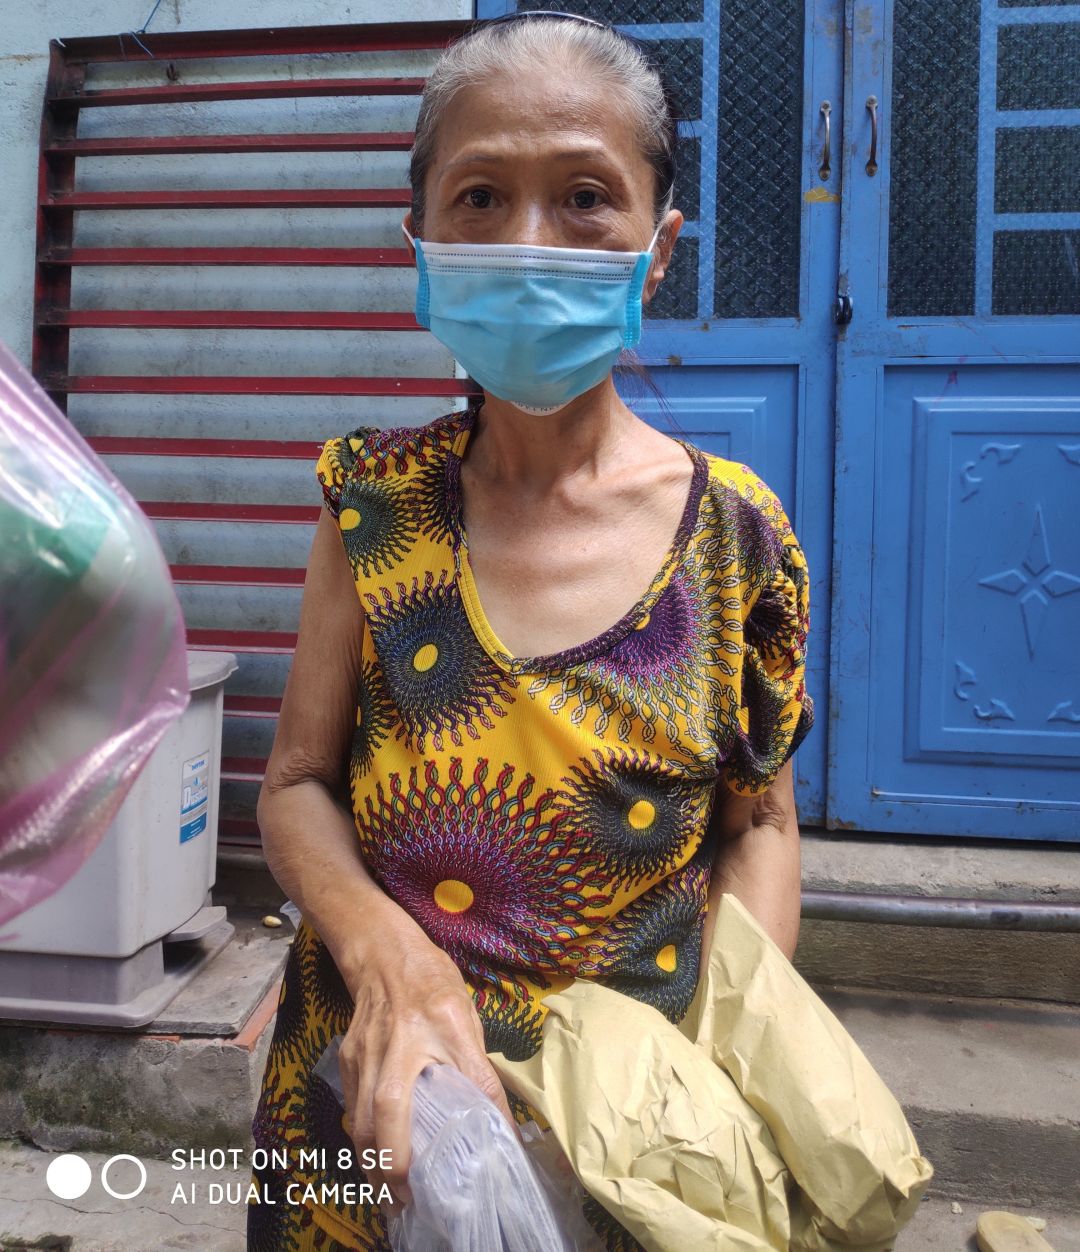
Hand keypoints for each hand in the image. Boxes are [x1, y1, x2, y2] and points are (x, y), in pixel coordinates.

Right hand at [336, 928, 519, 1206]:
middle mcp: (381, 1056)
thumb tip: (502, 1122)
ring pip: (359, 1124)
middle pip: (374, 1126)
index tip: (427, 1184)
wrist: (383, 953)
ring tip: (394, 1193)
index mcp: (416, 1042)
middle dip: (387, 1172)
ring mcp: (359, 1060)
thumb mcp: (466, 1019)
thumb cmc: (431, 983)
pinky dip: (364, 1139)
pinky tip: (379, 1155)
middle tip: (407, 1204)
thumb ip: (479, 1072)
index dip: (411, 1150)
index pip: (405, 1106)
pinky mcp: (346, 1062)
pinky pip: (353, 1109)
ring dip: (373, 1164)